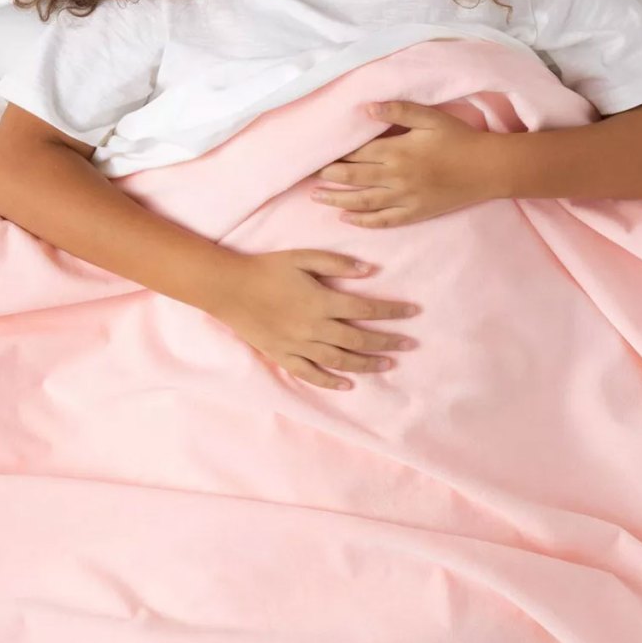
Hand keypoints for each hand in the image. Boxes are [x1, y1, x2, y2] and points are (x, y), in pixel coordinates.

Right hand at [207, 250, 420, 391]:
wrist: (228, 288)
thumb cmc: (266, 268)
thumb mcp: (302, 257)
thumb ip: (336, 264)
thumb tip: (369, 271)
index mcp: (321, 301)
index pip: (365, 309)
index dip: (392, 311)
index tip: (413, 312)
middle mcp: (314, 327)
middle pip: (359, 339)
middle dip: (387, 342)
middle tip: (410, 345)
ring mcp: (299, 345)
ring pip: (340, 361)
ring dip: (366, 364)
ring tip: (387, 365)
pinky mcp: (283, 356)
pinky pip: (311, 374)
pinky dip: (330, 382)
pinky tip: (347, 385)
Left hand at [310, 101, 496, 227]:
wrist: (488, 168)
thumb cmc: (460, 138)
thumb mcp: (430, 117)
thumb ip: (398, 109)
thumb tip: (365, 107)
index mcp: (398, 150)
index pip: (358, 153)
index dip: (336, 154)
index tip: (317, 152)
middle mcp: (397, 177)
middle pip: (354, 178)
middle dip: (329, 176)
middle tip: (307, 176)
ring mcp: (405, 198)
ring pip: (363, 202)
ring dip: (337, 200)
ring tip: (316, 198)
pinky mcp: (415, 213)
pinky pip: (384, 220)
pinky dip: (363, 221)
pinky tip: (346, 218)